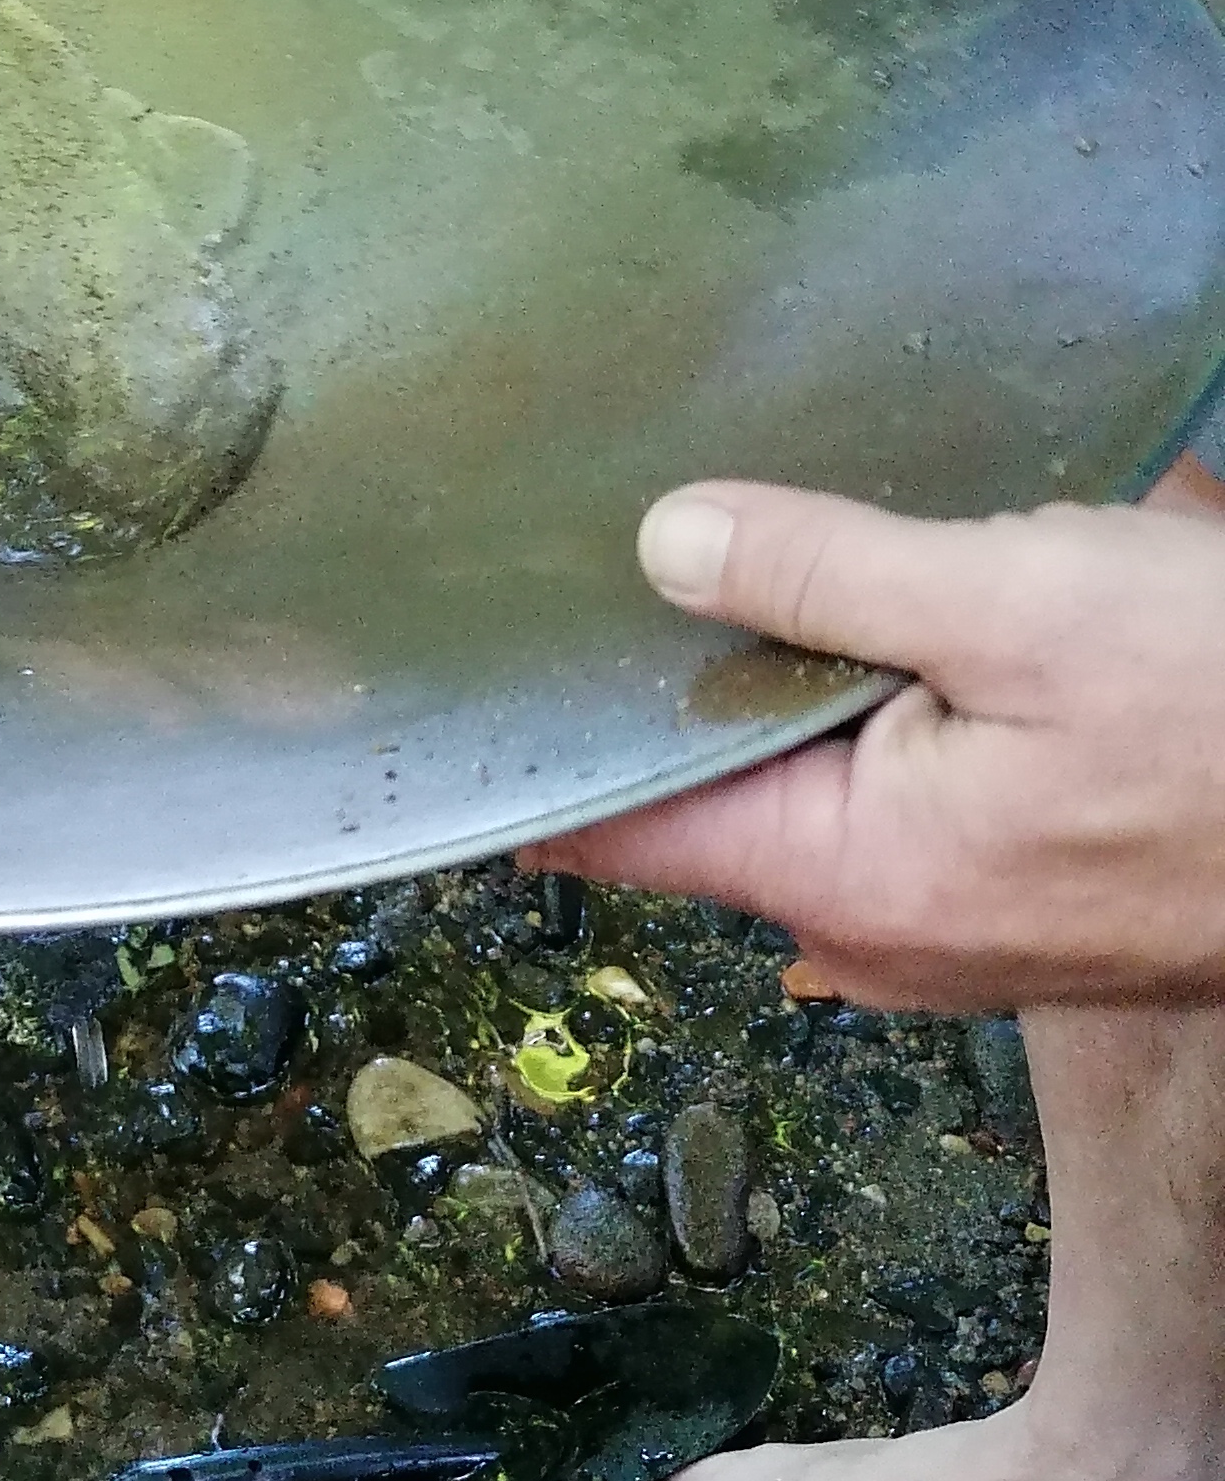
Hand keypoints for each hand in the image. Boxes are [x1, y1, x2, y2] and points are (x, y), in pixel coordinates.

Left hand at [529, 462, 1224, 1008]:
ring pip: (815, 788)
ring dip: (791, 690)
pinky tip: (894, 622)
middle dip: (669, 683)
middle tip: (597, 548)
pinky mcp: (1026, 895)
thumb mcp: (1017, 602)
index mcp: (847, 877)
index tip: (455, 659)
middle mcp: (881, 933)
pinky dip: (881, 715)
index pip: (615, 829)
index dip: (535, 740)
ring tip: (743, 560)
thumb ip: (827, 574)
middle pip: (710, 798)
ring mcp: (956, 927)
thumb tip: (663, 547)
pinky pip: (905, 797)